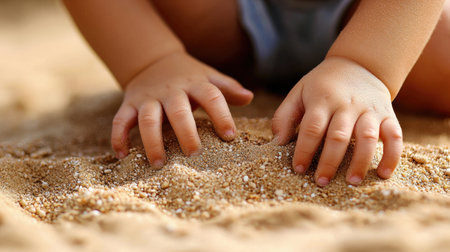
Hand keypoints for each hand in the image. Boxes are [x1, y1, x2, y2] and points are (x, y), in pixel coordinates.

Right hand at [111, 51, 252, 167]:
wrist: (153, 60)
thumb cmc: (189, 76)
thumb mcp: (209, 77)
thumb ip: (228, 88)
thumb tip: (250, 97)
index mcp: (194, 83)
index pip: (211, 96)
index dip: (221, 115)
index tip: (230, 137)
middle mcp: (170, 91)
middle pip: (178, 110)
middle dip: (186, 132)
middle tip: (194, 155)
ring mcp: (148, 97)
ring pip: (148, 119)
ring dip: (152, 141)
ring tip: (159, 164)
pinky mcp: (129, 104)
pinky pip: (121, 120)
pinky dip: (118, 137)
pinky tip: (123, 155)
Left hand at [272, 56, 402, 185]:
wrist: (359, 64)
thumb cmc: (322, 85)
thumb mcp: (298, 93)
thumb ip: (284, 116)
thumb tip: (278, 142)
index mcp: (322, 99)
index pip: (312, 127)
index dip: (304, 150)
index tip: (298, 169)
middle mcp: (347, 105)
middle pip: (338, 136)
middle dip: (329, 161)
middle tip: (321, 182)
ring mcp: (369, 110)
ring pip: (367, 137)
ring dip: (360, 161)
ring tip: (351, 182)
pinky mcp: (388, 116)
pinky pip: (395, 136)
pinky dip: (392, 155)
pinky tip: (384, 173)